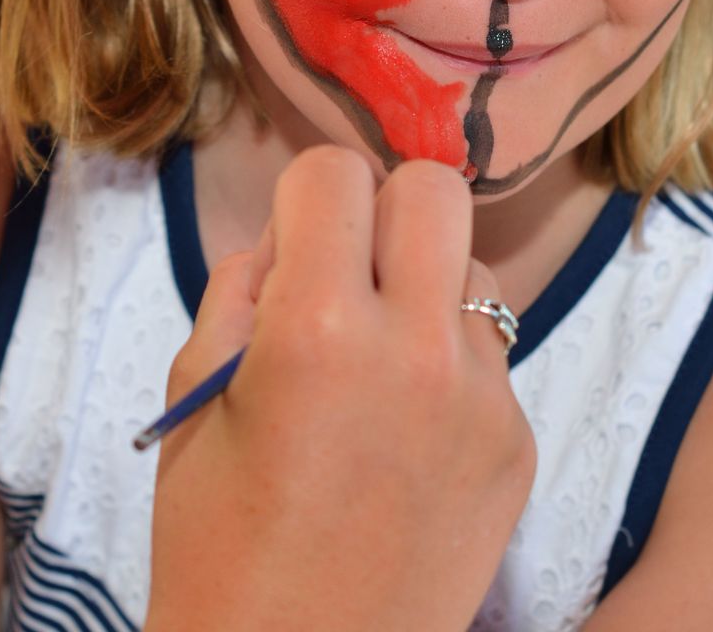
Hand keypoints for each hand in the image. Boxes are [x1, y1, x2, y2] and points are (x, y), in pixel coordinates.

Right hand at [144, 149, 533, 631]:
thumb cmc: (217, 540)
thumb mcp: (195, 396)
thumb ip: (240, 289)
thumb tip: (291, 238)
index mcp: (317, 326)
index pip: (334, 172)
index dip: (302, 198)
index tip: (292, 245)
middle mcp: (417, 349)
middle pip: (434, 191)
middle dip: (380, 213)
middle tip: (345, 276)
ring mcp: (482, 400)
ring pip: (475, 271)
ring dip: (424, 287)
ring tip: (377, 361)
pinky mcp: (518, 448)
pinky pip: (490, 356)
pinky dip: (447, 367)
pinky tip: (405, 434)